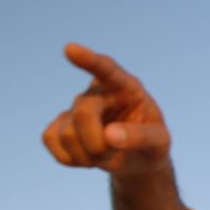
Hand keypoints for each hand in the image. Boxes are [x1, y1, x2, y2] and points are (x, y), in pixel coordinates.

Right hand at [42, 43, 170, 176]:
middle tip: (111, 152)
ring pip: (66, 133)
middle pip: (83, 113)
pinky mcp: (59, 124)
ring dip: (87, 155)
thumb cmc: (152, 144)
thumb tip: (110, 135)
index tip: (70, 49)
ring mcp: (75, 107)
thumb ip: (142, 137)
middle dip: (96, 143)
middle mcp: (98, 92)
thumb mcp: (160, 143)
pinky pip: (49, 139)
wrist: (138, 160)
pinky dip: (71, 159)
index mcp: (126, 87)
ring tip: (105, 153)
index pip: (106, 69)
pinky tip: (87, 157)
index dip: (89, 60)